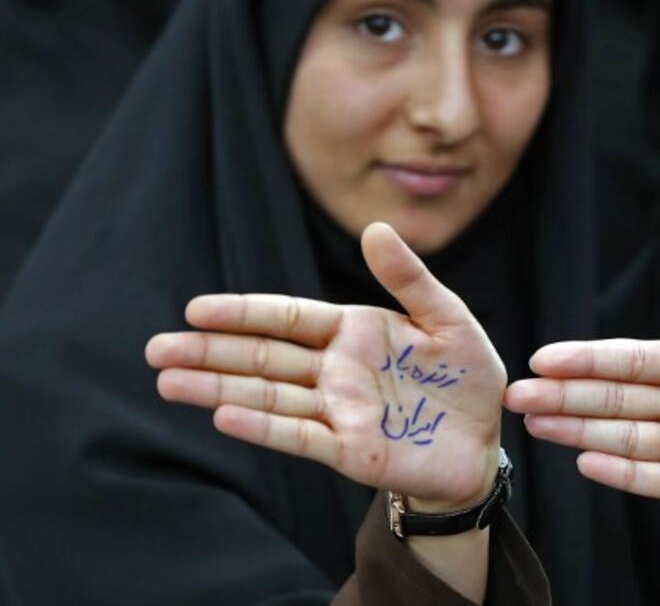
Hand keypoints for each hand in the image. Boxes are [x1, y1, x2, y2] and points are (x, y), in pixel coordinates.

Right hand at [146, 223, 504, 509]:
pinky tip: (223, 416)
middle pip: (263, 358)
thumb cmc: (466, 377)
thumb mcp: (448, 319)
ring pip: (268, 397)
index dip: (243, 313)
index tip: (195, 310)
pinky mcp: (352, 451)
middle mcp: (336, 372)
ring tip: (168, 382)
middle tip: (155, 349)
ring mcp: (339, 412)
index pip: (287, 319)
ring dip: (218, 390)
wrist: (484, 441)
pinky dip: (264, 427)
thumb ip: (411, 279)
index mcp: (354, 333)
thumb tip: (376, 228)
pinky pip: (301, 436)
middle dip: (210, 353)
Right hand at [505, 261, 659, 516]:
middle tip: (518, 394)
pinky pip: (659, 479)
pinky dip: (624, 473)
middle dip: (565, 395)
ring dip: (579, 431)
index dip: (588, 359)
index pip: (631, 360)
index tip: (546, 358)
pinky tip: (587, 461)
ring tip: (536, 423)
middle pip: (615, 399)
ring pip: (624, 437)